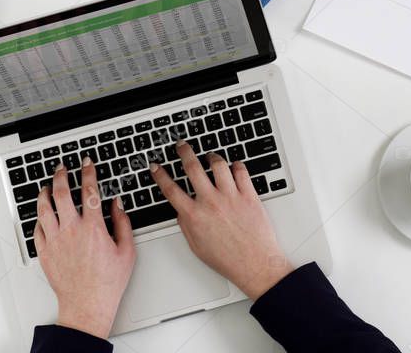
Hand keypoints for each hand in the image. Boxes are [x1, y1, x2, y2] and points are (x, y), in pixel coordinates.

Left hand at [35, 159, 135, 338]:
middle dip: (61, 176)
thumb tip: (117, 204)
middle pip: (61, 193)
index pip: (89, 191)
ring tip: (47, 186)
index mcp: (93, 228)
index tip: (87, 164)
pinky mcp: (45, 253)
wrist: (87, 304)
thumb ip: (122, 223)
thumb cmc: (107, 281)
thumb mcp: (127, 250)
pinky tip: (42, 214)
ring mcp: (55, 241)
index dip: (88, 173)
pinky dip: (39, 218)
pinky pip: (38, 229)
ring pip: (44, 209)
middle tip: (62, 169)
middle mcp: (71, 231)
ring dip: (44, 193)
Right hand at [150, 145, 292, 299]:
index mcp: (195, 216)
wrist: (254, 264)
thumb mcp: (197, 246)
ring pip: (218, 164)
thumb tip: (181, 211)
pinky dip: (236, 165)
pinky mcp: (249, 195)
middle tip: (181, 145)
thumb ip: (186, 226)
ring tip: (210, 156)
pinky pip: (241, 171)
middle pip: (193, 168)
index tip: (156, 166)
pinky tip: (234, 166)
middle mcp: (211, 202)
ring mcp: (230, 196)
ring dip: (212, 156)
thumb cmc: (228, 259)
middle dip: (184, 152)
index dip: (160, 175)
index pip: (171, 189)